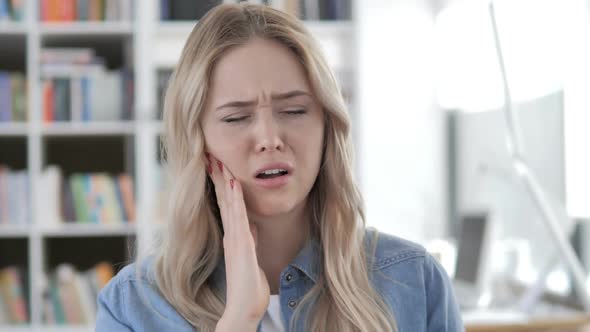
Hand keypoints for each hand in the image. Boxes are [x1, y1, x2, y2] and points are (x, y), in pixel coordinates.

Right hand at [205, 153, 269, 329]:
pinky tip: (233, 183)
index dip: (222, 186)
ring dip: (224, 182)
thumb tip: (251, 225)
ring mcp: (234, 238)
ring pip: (228, 204)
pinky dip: (235, 198)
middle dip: (217, 177)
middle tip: (210, 156)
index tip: (218, 167)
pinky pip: (237, 216)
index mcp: (233, 236)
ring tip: (218, 161)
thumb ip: (249, 239)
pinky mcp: (239, 244)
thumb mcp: (250, 258)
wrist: (243, 308)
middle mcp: (230, 234)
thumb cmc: (248, 287)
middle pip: (223, 200)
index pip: (226, 205)